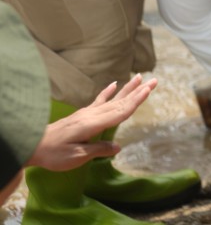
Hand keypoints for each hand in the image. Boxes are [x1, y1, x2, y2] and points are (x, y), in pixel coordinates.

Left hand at [26, 74, 157, 171]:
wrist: (31, 144)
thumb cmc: (53, 154)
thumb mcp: (76, 156)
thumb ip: (98, 150)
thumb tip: (118, 147)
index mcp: (93, 124)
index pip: (120, 112)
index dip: (136, 101)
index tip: (149, 90)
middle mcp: (92, 115)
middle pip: (120, 102)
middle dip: (138, 91)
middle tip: (154, 80)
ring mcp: (87, 113)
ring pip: (112, 99)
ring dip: (127, 89)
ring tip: (139, 77)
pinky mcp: (82, 115)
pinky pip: (99, 100)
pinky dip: (108, 92)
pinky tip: (114, 84)